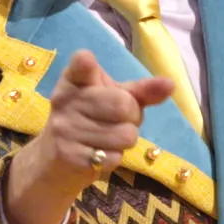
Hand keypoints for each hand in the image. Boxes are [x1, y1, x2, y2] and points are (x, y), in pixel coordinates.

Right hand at [4, 50, 173, 223]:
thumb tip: (170, 84)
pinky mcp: (69, 155)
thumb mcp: (112, 100)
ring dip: (125, 141)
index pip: (80, 65)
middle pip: (124, 104)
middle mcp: (65, 100)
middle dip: (132, 118)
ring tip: (107, 139)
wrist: (53, 163)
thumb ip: (141, 91)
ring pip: (125, 135)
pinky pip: (114, 157)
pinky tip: (98, 154)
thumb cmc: (89, 122)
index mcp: (74, 80)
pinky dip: (114, 159)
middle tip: (116, 122)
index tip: (86, 61)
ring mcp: (65, 128)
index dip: (85, 64)